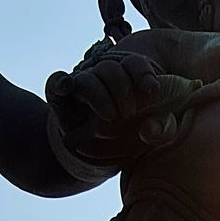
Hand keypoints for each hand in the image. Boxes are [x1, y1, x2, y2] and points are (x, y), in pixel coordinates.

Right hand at [45, 53, 163, 135]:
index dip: (142, 73)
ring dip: (99, 94)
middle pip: (110, 67)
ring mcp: (82, 87)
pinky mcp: (61, 99)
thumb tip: (151, 128)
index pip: (133, 63)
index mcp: (128, 77)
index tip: (152, 90)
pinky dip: (60, 82)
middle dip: (121, 85)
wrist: (100, 156)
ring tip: (110, 116)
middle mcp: (104, 78)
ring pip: (88, 78)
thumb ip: (163, 129)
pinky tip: (67, 85)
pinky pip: (56, 83)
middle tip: (130, 112)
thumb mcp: (154, 134)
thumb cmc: (134, 138)